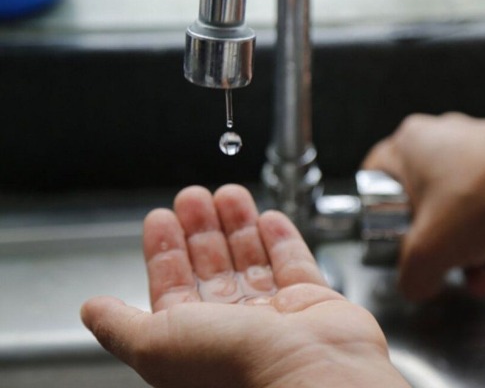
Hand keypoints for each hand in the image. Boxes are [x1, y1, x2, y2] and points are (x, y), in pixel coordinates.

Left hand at [81, 185, 408, 387]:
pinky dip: (280, 238)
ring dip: (237, 225)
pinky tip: (269, 217)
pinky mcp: (313, 301)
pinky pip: (293, 262)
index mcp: (194, 340)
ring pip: (252, 259)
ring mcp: (276, 314)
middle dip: (200, 229)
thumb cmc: (233, 366)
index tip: (161, 217)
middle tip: (193, 197)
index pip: (172, 286)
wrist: (308, 374)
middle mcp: (235, 328)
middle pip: (212, 267)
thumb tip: (92, 310)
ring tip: (228, 193)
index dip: (164, 250)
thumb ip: (120, 325)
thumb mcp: (154, 343)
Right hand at [363, 113, 484, 299]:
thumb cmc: (484, 198)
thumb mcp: (429, 253)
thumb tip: (416, 284)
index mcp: (409, 144)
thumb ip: (411, 277)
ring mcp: (476, 145)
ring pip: (460, 209)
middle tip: (451, 271)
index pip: (375, 180)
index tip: (393, 237)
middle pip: (424, 206)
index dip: (380, 216)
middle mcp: (441, 137)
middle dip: (443, 250)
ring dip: (473, 251)